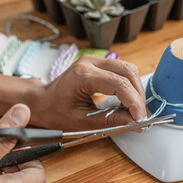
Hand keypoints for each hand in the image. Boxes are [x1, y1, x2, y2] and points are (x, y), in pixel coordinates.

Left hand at [29, 55, 146, 130]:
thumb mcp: (83, 122)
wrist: (41, 101)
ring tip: (135, 109)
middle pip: (128, 71)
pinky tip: (128, 100)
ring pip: (127, 68)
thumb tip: (135, 123)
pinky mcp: (97, 63)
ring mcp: (93, 59)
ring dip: (136, 89)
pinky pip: (120, 69)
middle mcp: (90, 62)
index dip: (134, 102)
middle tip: (140, 116)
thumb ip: (111, 121)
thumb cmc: (55, 111)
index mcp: (83, 75)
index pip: (119, 84)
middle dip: (138, 95)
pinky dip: (129, 84)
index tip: (140, 119)